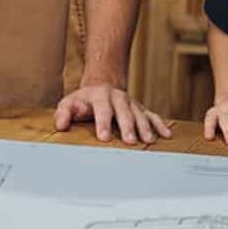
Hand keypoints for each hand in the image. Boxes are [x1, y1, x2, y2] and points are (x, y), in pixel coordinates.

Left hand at [54, 84, 171, 142]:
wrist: (100, 87)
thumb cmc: (83, 102)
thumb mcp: (69, 104)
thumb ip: (63, 114)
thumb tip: (60, 125)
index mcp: (99, 96)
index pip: (102, 109)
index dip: (103, 123)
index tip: (104, 137)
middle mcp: (117, 98)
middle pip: (124, 111)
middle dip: (127, 126)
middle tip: (130, 141)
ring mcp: (130, 103)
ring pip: (140, 114)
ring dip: (145, 127)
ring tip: (148, 141)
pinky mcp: (140, 109)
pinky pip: (152, 115)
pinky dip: (160, 124)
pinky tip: (167, 135)